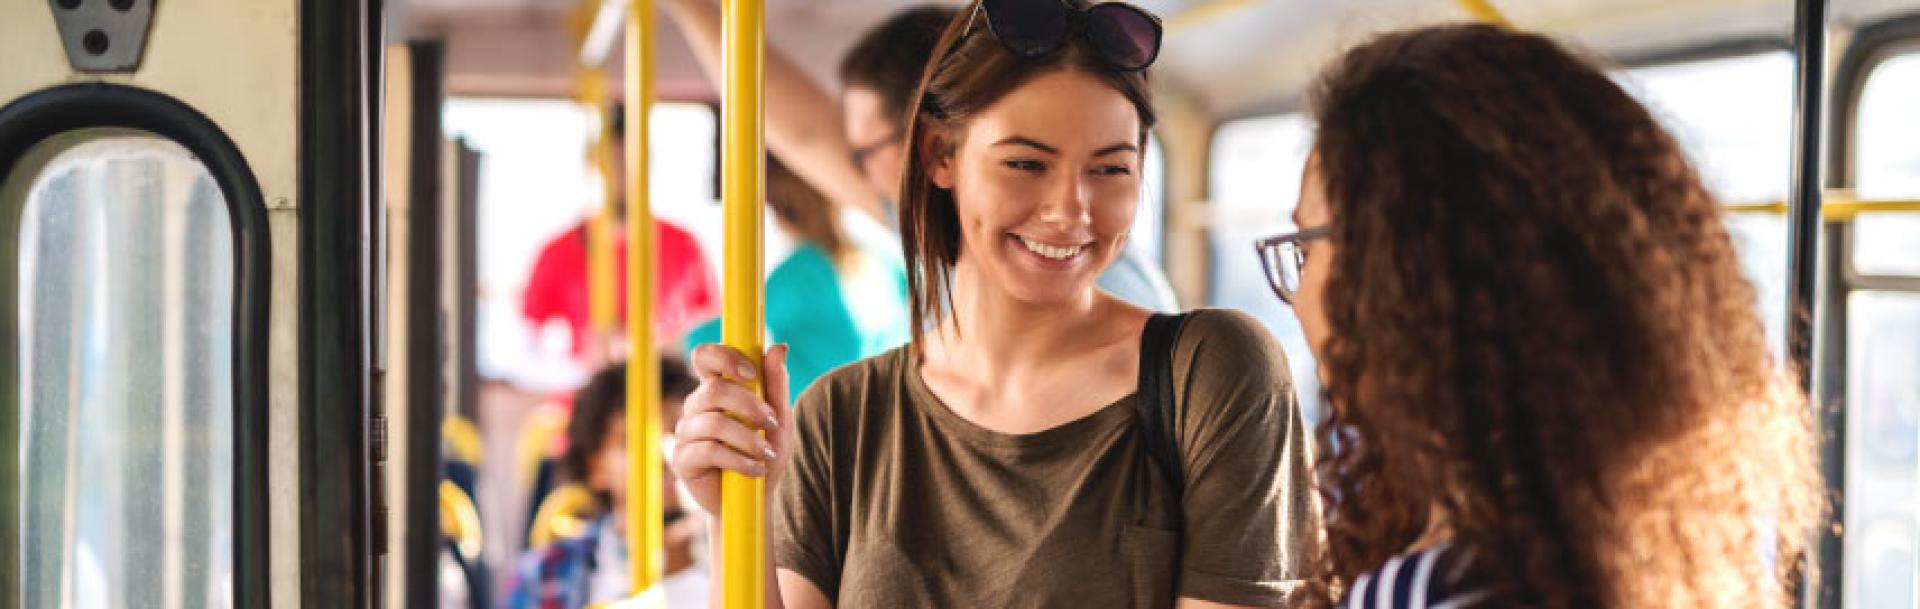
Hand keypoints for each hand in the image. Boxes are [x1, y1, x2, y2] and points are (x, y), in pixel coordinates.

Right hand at [671, 343, 794, 514]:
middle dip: (748, 405)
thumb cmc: (764, 453)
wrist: (756, 498)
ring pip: (714, 423)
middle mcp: (696, 407)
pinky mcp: (683, 459)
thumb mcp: (778, 418)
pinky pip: (708, 451)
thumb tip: (779, 347)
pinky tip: (754, 469)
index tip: (751, 373)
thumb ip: (776, 383)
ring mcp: (686, 432)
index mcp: (716, 389)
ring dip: (748, 439)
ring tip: (767, 454)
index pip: (705, 357)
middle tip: (770, 422)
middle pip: (713, 390)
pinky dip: (738, 459)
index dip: (725, 357)